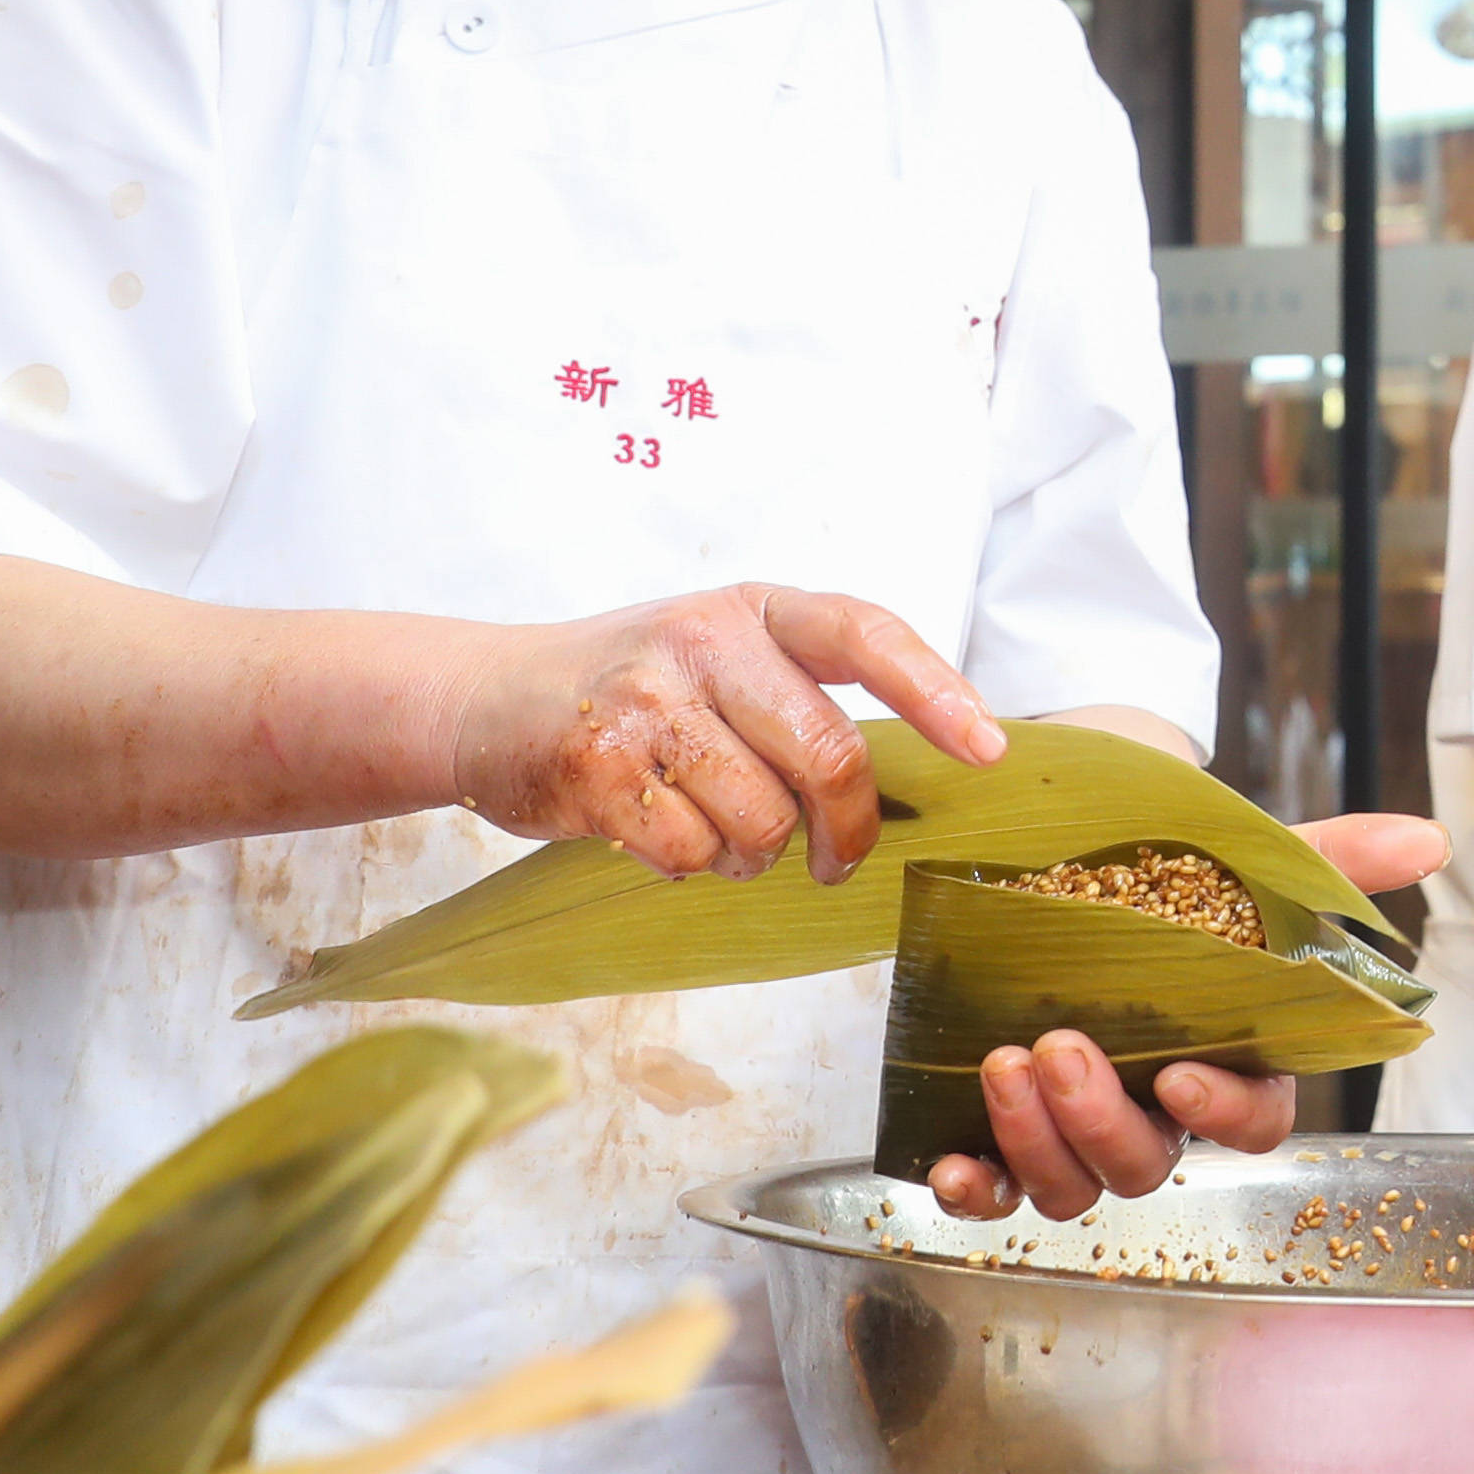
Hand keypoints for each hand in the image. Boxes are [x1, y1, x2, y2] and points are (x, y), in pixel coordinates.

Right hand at [448, 583, 1001, 880]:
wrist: (485, 699)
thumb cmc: (630, 686)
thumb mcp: (717, 654)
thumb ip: (796, 694)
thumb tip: (904, 777)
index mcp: (752, 608)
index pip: (865, 634)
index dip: (936, 691)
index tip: (987, 748)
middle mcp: (703, 641)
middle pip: (827, 753)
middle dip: (846, 829)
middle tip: (834, 862)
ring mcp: (647, 701)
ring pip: (762, 819)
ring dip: (753, 853)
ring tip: (713, 830)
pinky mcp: (600, 765)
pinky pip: (693, 851)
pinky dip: (691, 864)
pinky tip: (658, 833)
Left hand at [925, 813, 1446, 1221]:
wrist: (1054, 875)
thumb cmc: (1161, 889)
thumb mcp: (1241, 867)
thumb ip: (1332, 861)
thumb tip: (1430, 839)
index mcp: (1224, 1063)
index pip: (1253, 1121)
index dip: (1222, 1111)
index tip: (1179, 1070)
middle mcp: (1152, 1114)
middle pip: (1148, 1164)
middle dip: (1102, 1121)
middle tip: (1062, 1048)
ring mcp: (1075, 1135)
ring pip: (1070, 1187)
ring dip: (1036, 1139)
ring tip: (1001, 1063)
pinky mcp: (1000, 1141)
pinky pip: (991, 1195)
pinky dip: (972, 1189)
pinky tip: (946, 1165)